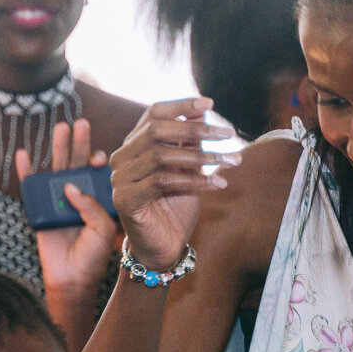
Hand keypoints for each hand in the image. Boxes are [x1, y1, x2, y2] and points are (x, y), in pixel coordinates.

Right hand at [19, 118, 121, 305]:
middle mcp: (79, 195)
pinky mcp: (40, 208)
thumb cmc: (92, 256)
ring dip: (58, 148)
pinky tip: (24, 153)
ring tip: (61, 128)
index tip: (100, 157)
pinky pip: (31, 186)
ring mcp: (58, 200)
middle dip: (80, 144)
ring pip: (57, 169)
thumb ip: (91, 206)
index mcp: (97, 199)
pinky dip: (26, 170)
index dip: (99, 162)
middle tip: (81, 124)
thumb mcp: (102, 229)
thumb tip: (70, 186)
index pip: (98, 174)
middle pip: (78, 164)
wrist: (72, 279)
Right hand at [108, 99, 239, 272]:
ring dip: (202, 156)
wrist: (164, 247)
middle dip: (196, 130)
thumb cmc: (176, 206)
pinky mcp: (126, 200)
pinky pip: (163, 182)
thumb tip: (202, 110)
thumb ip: (189, 142)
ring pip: (161, 155)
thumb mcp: (188, 169)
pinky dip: (193, 181)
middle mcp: (122, 159)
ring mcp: (121, 179)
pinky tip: (217, 184)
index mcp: (134, 145)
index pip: (153, 114)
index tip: (209, 104)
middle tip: (228, 133)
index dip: (180, 105)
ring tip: (231, 160)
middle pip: (157, 131)